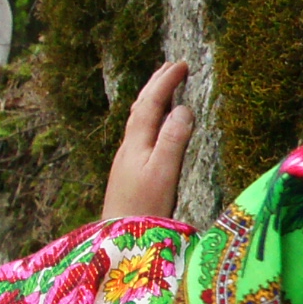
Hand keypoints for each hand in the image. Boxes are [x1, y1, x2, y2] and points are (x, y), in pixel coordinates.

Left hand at [102, 61, 195, 222]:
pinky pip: (139, 133)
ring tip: (162, 88)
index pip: (151, 103)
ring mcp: (125, 160)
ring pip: (137, 120)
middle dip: (156, 84)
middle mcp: (127, 147)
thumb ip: (173, 140)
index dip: (166, 82)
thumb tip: (183, 108)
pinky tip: (152, 128)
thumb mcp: (164, 172)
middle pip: (140, 107)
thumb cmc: (144, 208)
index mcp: (136, 143)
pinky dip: (149, 119)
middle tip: (172, 66)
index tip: (183, 64)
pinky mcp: (127, 173)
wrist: (119, 238)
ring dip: (151, 100)